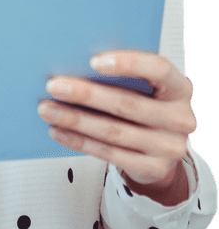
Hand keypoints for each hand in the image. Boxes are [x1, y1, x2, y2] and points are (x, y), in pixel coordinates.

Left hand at [37, 50, 196, 184]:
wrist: (161, 150)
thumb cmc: (146, 106)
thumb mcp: (146, 88)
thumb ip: (124, 76)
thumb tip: (74, 62)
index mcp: (180, 88)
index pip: (159, 69)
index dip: (128, 63)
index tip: (94, 60)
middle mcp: (180, 118)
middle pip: (128, 104)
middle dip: (86, 94)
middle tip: (54, 85)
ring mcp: (168, 147)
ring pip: (113, 131)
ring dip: (75, 119)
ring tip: (47, 109)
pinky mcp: (153, 168)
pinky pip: (108, 153)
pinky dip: (79, 141)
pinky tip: (58, 130)